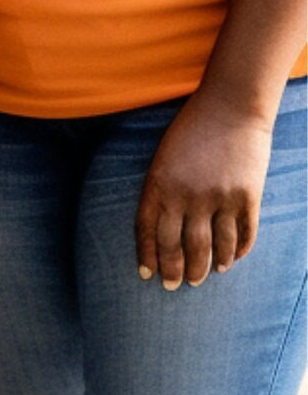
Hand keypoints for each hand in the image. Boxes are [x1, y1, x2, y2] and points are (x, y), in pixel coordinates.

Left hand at [136, 91, 272, 288]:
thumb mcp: (163, 158)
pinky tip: (230, 262)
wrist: (229, 108)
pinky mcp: (247, 198)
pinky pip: (242, 236)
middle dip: (176, 271)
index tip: (147, 274)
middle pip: (180, 246)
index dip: (147, 255)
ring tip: (202, 278)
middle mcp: (187, 195)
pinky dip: (236, 253)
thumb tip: (161, 228)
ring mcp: (219, 198)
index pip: (149, 230)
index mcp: (159, 183)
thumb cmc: (190, 131)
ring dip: (207, 268)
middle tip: (174, 286)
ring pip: (212, 248)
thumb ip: (161, 191)